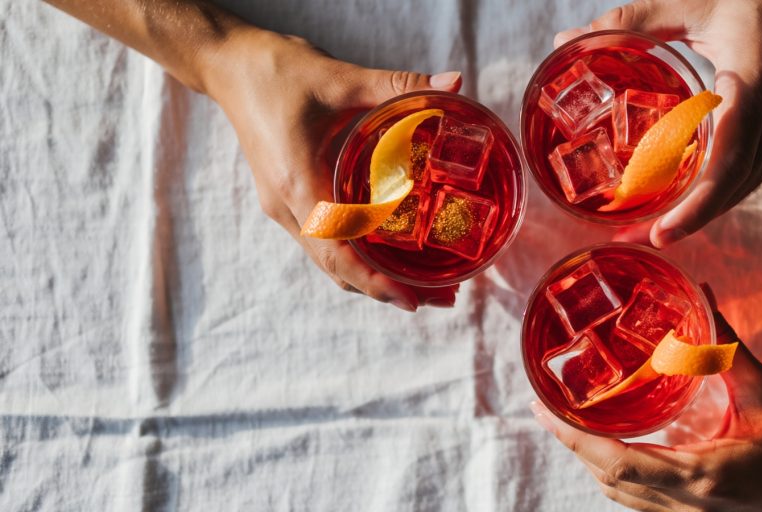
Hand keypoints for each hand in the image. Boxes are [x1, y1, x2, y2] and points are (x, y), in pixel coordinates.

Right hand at [206, 28, 462, 310]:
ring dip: (375, 276)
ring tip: (428, 282)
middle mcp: (287, 206)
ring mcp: (286, 206)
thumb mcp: (342, 77)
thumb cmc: (276, 72)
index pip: (336, 251)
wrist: (229, 66)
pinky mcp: (290, 200)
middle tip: (443, 297)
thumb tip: (455, 83)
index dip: (374, 282)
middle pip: (338, 268)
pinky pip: (327, 240)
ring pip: (331, 259)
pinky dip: (359, 255)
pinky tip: (393, 250)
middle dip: (388, 289)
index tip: (412, 300)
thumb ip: (399, 85)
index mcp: (296, 183)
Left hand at [531, 285, 761, 510]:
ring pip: (622, 495)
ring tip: (573, 424)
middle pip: (608, 480)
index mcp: (699, 474)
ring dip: (592, 461)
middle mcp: (686, 503)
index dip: (571, 437)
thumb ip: (731, 350)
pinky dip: (619, 473)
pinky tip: (619, 447)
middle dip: (572, 445)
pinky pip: (643, 500)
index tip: (541, 408)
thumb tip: (705, 299)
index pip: (616, 460)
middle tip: (547, 407)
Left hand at [555, 0, 761, 246]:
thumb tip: (566, 37)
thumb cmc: (761, 1)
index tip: (663, 231)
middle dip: (683, 221)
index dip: (697, 203)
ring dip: (697, 214)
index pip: (729, 158)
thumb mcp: (695, 2)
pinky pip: (749, 176)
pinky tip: (682, 201)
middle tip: (631, 238)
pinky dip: (715, 194)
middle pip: (731, 187)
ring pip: (740, 188)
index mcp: (755, 83)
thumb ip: (632, 21)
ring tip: (646, 229)